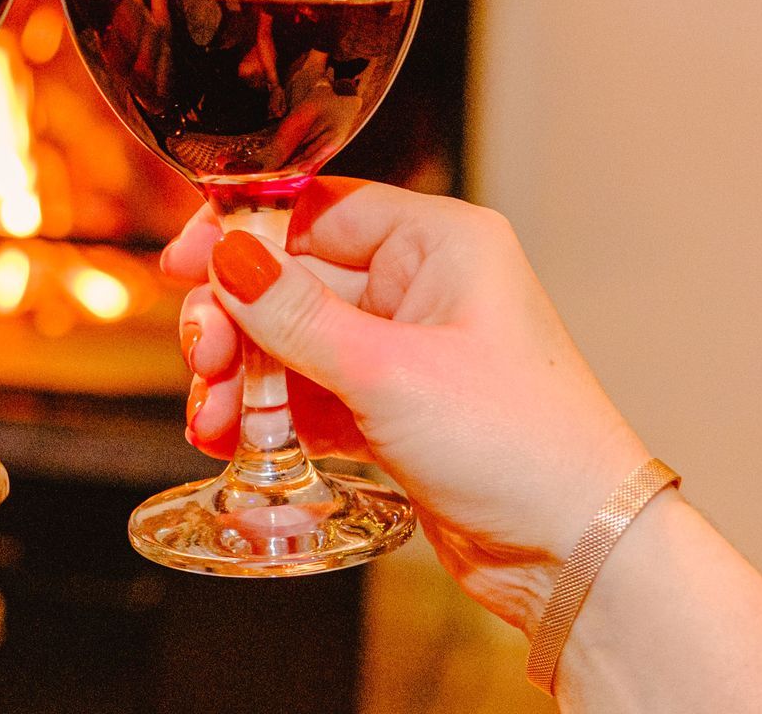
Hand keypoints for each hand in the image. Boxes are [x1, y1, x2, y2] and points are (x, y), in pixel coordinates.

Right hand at [167, 179, 645, 630]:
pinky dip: (270, 414)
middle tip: (203, 360)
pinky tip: (235, 439)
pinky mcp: (393, 409)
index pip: (316, 209)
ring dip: (244, 378)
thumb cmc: (521, 445)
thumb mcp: (389, 371)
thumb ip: (297, 315)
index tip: (186, 263)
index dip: (243, 236)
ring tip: (213, 421)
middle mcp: (423, 286)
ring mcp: (407, 349)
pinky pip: (310, 393)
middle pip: (294, 280)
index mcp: (440, 243)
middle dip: (236, 323)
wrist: (575, 551)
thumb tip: (230, 257)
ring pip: (293, 342)